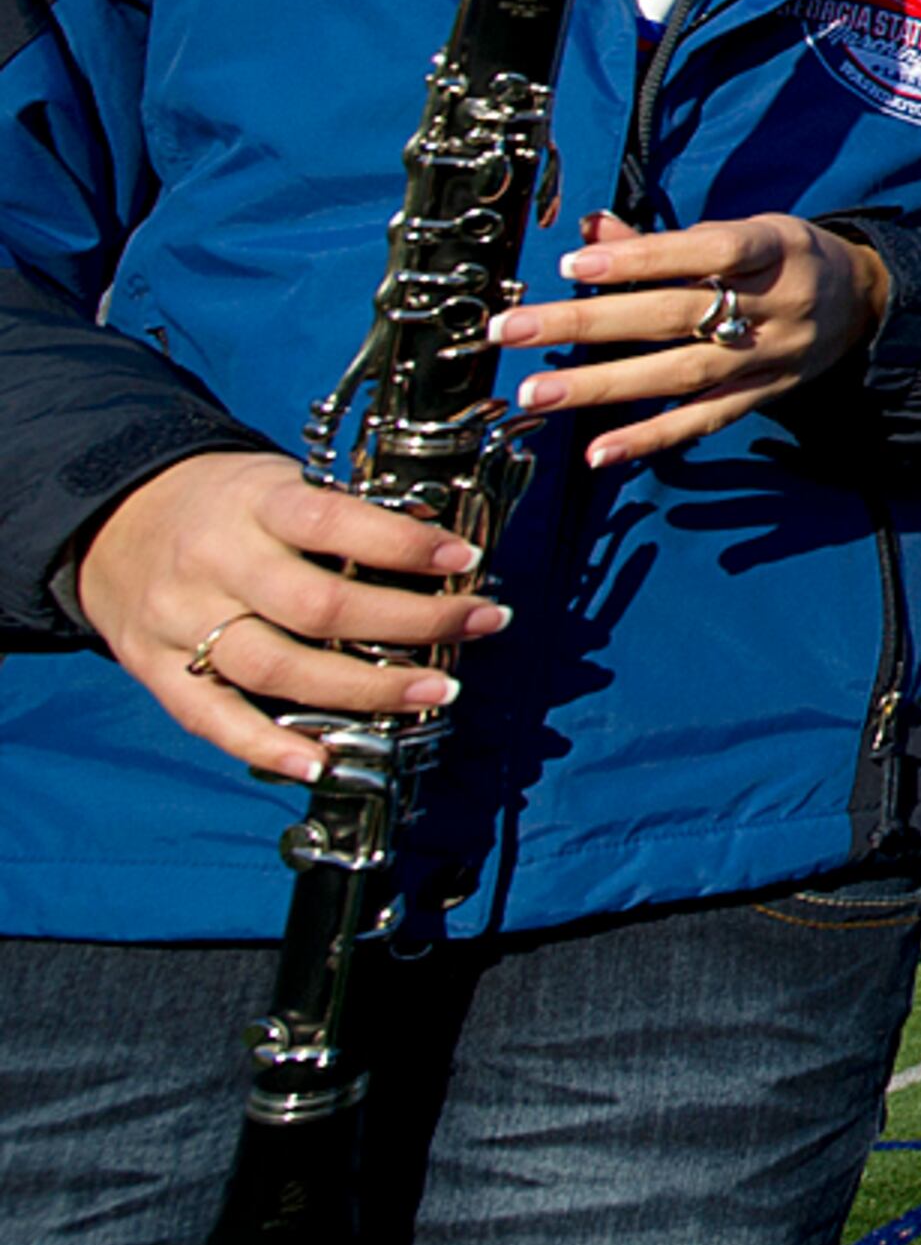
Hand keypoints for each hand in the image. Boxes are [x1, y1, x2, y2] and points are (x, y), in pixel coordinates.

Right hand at [76, 453, 508, 780]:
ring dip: (365, 690)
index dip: (403, 545)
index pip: (332, 523)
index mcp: (254, 505)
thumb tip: (440, 550)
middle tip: (480, 624)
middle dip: (412, 622)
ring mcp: (182, 620)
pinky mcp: (156, 669)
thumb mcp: (280, 483)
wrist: (116, 521)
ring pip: (276, 668)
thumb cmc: (228, 505)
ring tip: (436, 692)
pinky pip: (212, 717)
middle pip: (318, 607)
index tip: (465, 559)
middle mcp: (216, 563)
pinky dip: (268, 746)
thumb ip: (341, 516)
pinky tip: (323, 762)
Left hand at [489, 209, 891, 468]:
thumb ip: (664, 241)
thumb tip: (588, 229)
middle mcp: (776, 305)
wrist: (862, 303)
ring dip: (603, 385)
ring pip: (681, 374)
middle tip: (513, 330)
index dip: (642, 258)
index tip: (574, 263)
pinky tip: (599, 452)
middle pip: (675, 316)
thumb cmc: (786, 258)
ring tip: (536, 391)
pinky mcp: (764, 397)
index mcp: (775, 249)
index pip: (708, 252)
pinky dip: (651, 439)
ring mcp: (770, 357)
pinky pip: (705, 421)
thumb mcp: (744, 231)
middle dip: (588, 323)